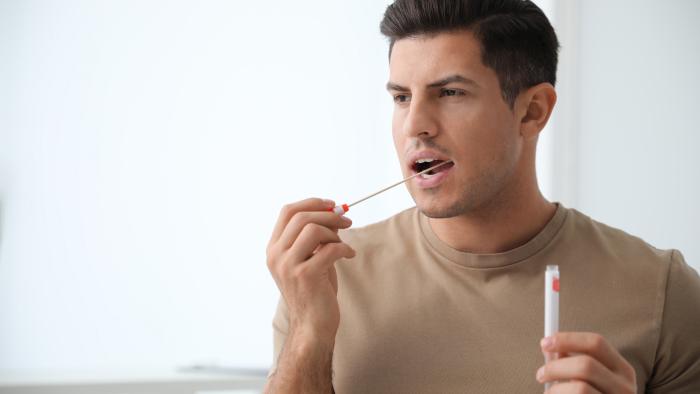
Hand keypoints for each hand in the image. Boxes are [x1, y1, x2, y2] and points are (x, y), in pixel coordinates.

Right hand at [266, 198, 354, 343]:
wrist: (313, 326)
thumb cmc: (314, 292)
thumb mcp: (311, 259)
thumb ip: (316, 237)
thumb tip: (334, 213)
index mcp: (274, 249)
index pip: (287, 212)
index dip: (311, 203)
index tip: (332, 205)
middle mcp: (276, 255)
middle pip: (301, 217)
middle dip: (328, 215)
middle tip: (347, 220)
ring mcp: (288, 266)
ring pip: (313, 229)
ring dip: (334, 233)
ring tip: (343, 244)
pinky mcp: (305, 275)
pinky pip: (330, 249)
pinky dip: (344, 248)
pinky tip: (350, 255)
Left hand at [536, 332, 636, 392]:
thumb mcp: (591, 380)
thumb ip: (572, 363)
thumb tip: (550, 347)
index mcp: (622, 371)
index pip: (596, 343)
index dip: (567, 339)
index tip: (544, 343)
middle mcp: (625, 389)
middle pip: (585, 365)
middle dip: (555, 367)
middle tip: (540, 375)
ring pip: (579, 389)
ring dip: (556, 391)